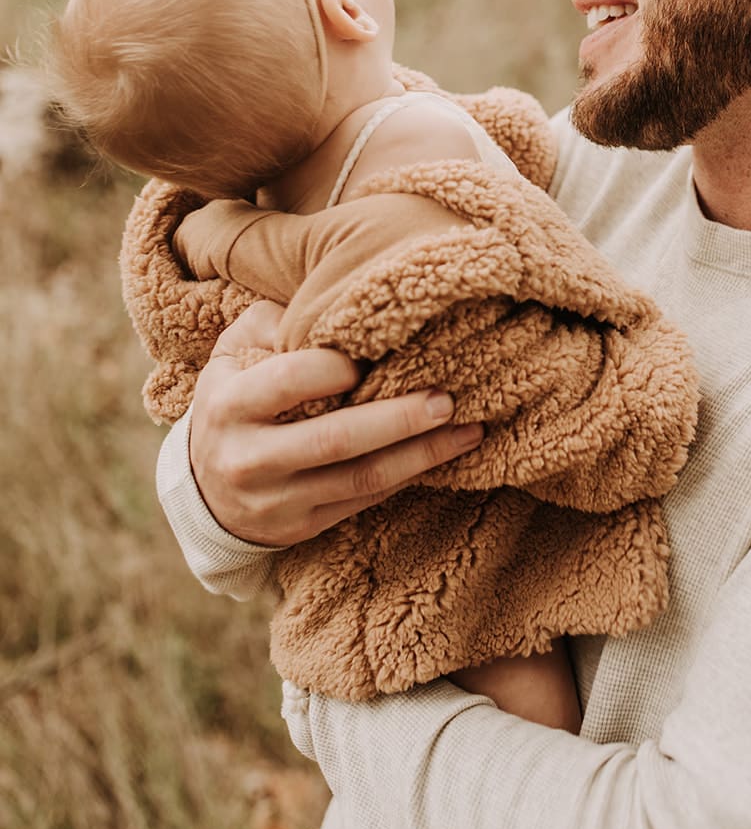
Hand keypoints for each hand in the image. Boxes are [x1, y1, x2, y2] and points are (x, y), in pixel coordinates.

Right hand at [188, 301, 484, 546]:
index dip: (335, 367)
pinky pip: (365, 502)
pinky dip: (408, 476)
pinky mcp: (303, 526)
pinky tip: (442, 455)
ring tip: (468, 430)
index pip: (290, 381)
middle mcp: (249, 459)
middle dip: (397, 419)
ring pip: (361, 479)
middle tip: (446, 399)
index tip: (374, 352)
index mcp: (230, 405)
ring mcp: (277, 500)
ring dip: (421, 454)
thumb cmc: (234, 400)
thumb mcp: (233, 354)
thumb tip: (336, 302)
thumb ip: (275, 323)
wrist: (204, 489)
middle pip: (336, 439)